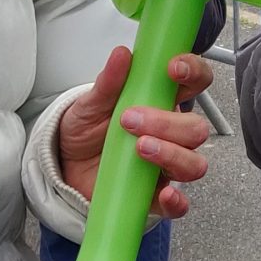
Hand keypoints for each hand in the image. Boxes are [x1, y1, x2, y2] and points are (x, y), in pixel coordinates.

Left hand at [57, 45, 213, 220]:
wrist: (65, 167)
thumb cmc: (85, 131)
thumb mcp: (89, 104)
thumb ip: (108, 83)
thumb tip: (121, 55)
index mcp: (162, 102)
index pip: (195, 82)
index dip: (194, 72)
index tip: (173, 69)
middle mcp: (171, 133)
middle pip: (196, 128)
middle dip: (168, 123)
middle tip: (130, 120)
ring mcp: (166, 165)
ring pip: (195, 163)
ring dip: (172, 155)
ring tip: (140, 148)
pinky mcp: (155, 196)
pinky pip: (180, 205)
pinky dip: (176, 201)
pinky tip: (163, 194)